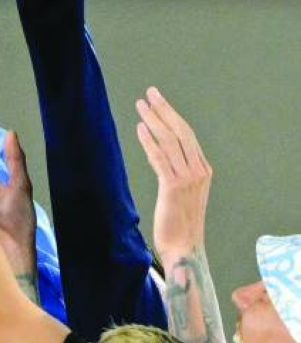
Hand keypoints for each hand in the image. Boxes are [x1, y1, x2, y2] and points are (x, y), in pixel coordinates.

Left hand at [135, 86, 211, 262]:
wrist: (184, 248)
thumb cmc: (180, 221)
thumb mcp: (184, 191)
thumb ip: (177, 170)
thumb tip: (161, 148)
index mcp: (203, 170)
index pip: (187, 134)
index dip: (172, 115)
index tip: (159, 100)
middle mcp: (199, 171)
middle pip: (180, 132)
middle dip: (164, 110)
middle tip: (150, 93)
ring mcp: (188, 179)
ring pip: (169, 141)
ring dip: (153, 120)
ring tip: (140, 106)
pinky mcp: (173, 187)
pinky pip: (160, 158)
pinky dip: (149, 142)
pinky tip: (140, 129)